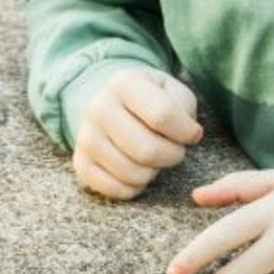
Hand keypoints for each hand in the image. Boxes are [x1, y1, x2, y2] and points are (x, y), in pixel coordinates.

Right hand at [72, 68, 202, 199]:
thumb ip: (184, 106)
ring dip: (155, 172)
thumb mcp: (171, 89)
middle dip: (173, 155)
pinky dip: (136, 187)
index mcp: (123, 83)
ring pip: (133, 173)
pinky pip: (117, 190)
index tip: (193, 133)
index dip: (186, 131)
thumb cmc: (151, 99)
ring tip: (156, 158)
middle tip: (175, 149)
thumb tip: (190, 135)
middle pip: (147, 150)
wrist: (111, 104)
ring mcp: (86, 138)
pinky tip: (140, 171)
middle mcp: (98, 108)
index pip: (162, 115)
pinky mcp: (81, 164)